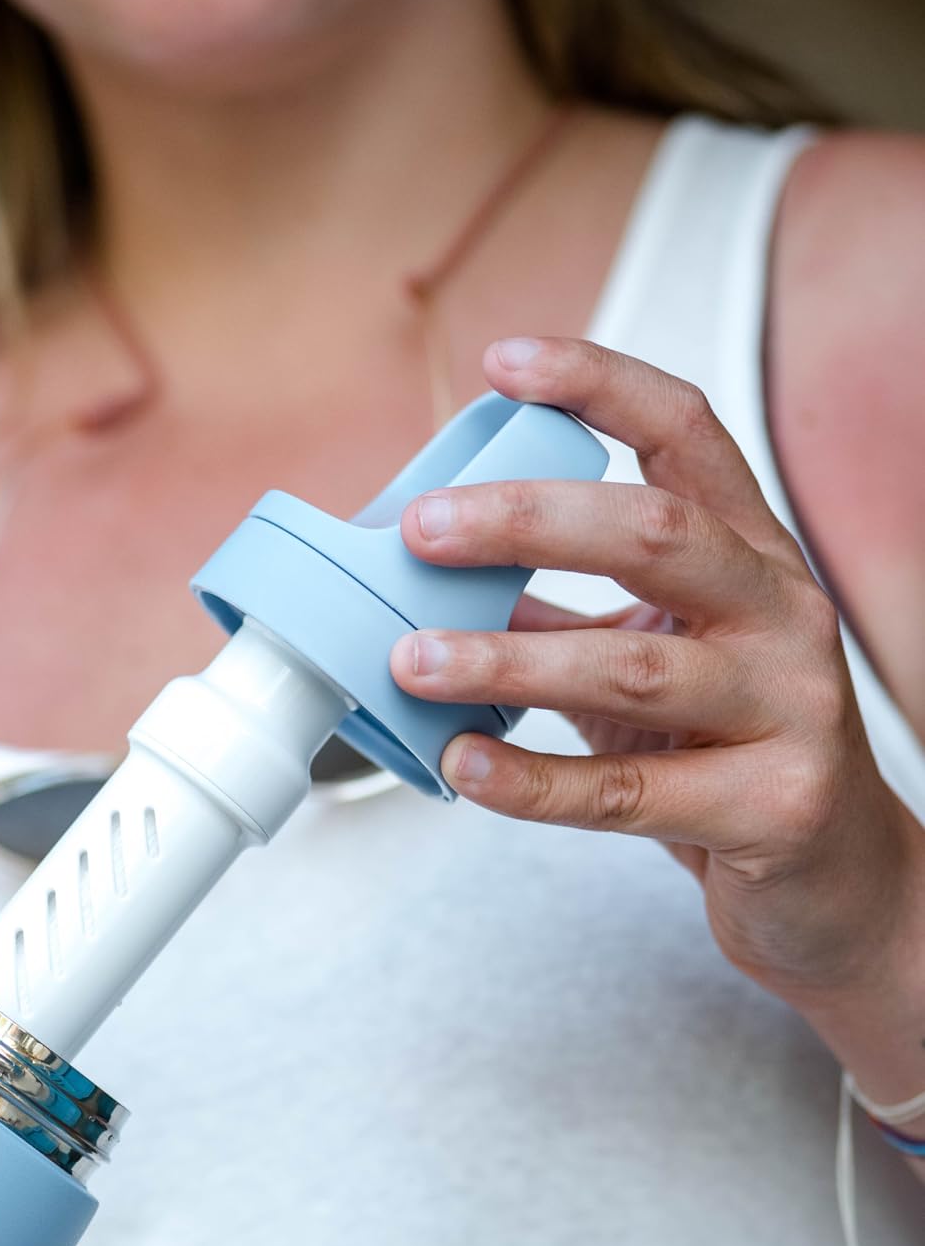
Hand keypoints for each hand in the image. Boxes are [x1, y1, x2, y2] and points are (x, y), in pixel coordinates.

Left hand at [389, 336, 923, 1011]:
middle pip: (656, 534)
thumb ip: (563, 608)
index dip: (599, 383)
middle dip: (528, 520)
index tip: (503, 361)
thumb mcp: (652, 658)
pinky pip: (628, 795)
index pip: (686, 432)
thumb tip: (429, 570)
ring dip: (508, 659)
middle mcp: (784, 614)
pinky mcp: (774, 808)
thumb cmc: (728, 755)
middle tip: (422, 529)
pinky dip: (534, 782)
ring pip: (635, 669)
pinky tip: (465, 766)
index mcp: (753, 554)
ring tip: (412, 660)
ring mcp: (792, 710)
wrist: (834, 885)